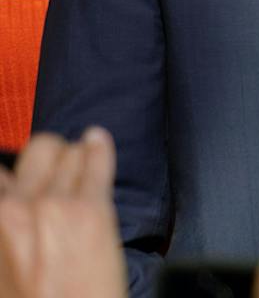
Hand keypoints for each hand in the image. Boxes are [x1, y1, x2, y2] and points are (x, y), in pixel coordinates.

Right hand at [0, 128, 127, 297]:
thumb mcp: (1, 268)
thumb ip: (4, 228)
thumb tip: (10, 207)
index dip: (10, 175)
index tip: (16, 176)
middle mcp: (15, 209)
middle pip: (35, 152)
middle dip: (46, 157)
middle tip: (53, 169)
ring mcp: (55, 207)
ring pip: (68, 153)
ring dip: (74, 158)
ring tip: (78, 163)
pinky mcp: (92, 212)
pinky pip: (96, 162)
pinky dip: (98, 147)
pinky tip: (97, 140)